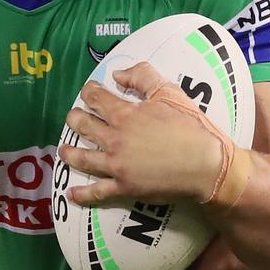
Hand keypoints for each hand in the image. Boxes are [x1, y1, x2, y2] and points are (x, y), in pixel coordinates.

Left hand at [58, 62, 232, 204]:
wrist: (206, 165)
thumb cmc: (190, 126)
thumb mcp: (169, 92)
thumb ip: (142, 76)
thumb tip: (116, 74)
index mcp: (124, 114)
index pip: (96, 99)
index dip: (89, 92)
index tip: (89, 92)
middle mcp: (114, 139)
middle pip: (83, 126)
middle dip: (75, 119)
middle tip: (73, 117)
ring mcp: (116, 165)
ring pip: (83, 158)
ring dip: (69, 153)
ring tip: (63, 151)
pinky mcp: (124, 187)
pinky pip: (97, 192)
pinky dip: (83, 194)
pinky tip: (71, 194)